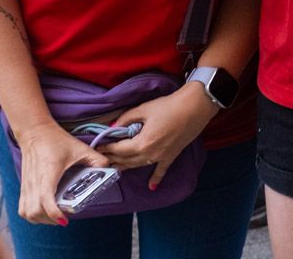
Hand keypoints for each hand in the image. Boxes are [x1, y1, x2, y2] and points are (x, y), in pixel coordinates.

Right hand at [15, 119, 105, 226]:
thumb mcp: (79, 148)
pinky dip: (32, 215)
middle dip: (50, 220)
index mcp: (49, 172)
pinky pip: (23, 209)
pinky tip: (44, 212)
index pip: (46, 199)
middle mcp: (35, 181)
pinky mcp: (23, 186)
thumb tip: (108, 169)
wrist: (35, 132)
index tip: (65, 219)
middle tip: (64, 217)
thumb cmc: (56, 140)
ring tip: (55, 216)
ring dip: (41, 219)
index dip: (54, 213)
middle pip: (35, 212)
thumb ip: (95, 159)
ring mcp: (27, 185)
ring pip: (27, 213)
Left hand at [99, 85, 216, 187]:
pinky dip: (156, 178)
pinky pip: (161, 170)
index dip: (107, 148)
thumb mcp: (144, 109)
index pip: (119, 149)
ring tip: (115, 169)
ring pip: (139, 165)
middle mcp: (150, 153)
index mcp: (142, 142)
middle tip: (102, 158)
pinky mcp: (171, 155)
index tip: (98, 147)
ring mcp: (161, 156)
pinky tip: (152, 187)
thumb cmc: (169, 106)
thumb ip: (126, 118)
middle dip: (113, 158)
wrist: (195, 107)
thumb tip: (113, 126)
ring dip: (126, 167)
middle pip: (127, 159)